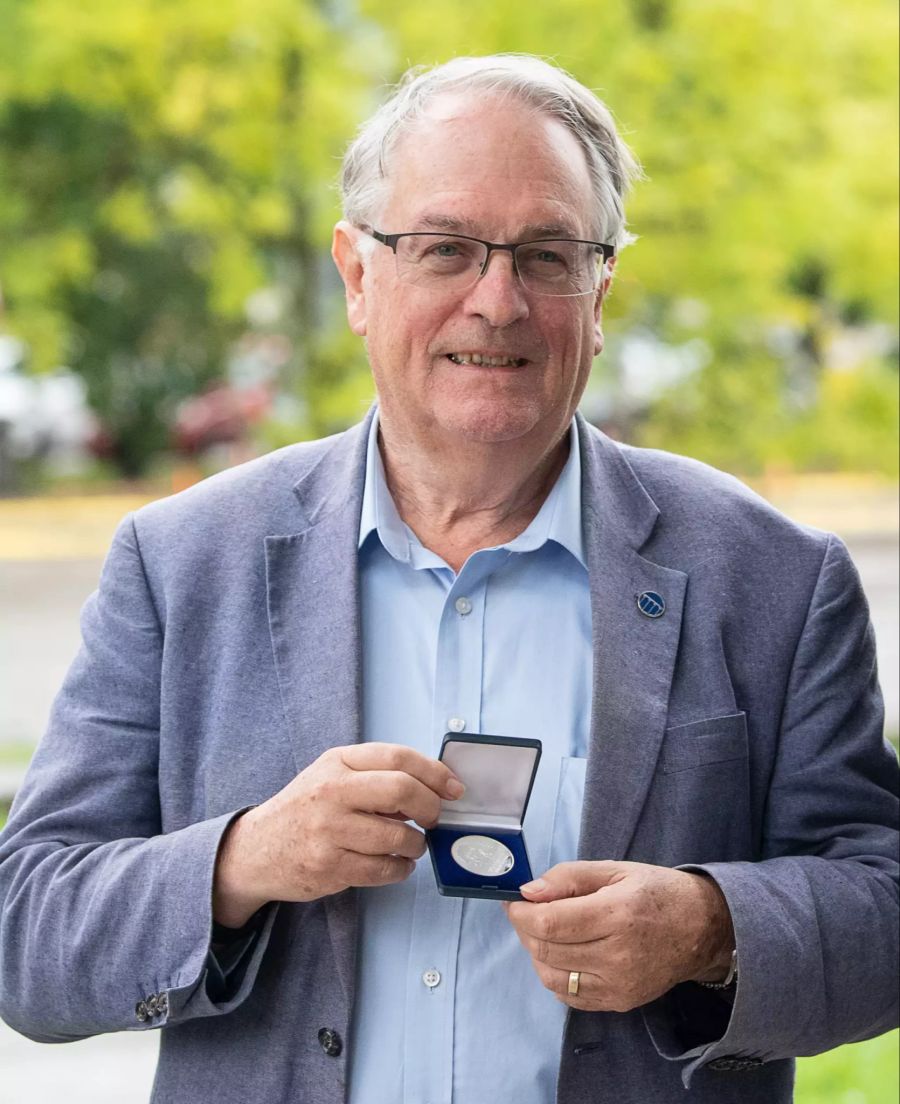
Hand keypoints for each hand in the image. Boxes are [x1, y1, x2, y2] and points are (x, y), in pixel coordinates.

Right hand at [213, 743, 463, 925]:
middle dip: (430, 808)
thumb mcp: (332, 775)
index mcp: (338, 762)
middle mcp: (332, 791)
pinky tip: (396, 864)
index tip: (454, 788)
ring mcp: (329, 831)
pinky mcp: (328, 866)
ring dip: (416, 844)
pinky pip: (383, 870)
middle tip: (434, 819)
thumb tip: (433, 784)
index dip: (435, 772)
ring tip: (411, 844)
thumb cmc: (305, 809)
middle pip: (402, 791)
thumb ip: (374, 773)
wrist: (256, 850)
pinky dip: (400, 869)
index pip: (397, 757)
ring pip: (397, 836)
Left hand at [503, 861, 734, 1012]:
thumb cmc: (656, 892)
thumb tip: (529, 892)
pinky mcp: (619, 1002)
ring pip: (551, 976)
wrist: (701, 929)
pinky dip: (555, 974)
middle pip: (546, 949)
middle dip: (524, 929)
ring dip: (536, 952)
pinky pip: (569, 995)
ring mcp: (618, 985)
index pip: (549, 923)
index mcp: (617, 914)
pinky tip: (563, 953)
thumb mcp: (615, 869)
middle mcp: (617, 956)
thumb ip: (569, 877)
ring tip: (545, 931)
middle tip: (526, 911)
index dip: (520, 913)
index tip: (513, 900)